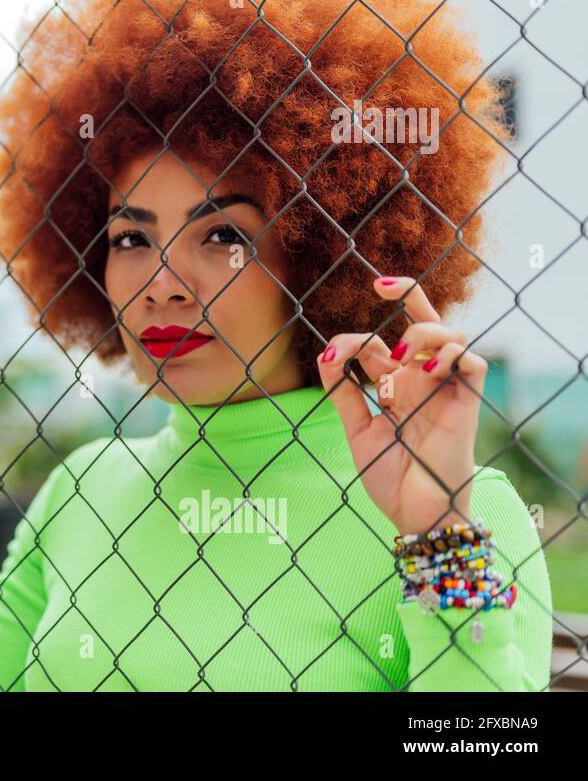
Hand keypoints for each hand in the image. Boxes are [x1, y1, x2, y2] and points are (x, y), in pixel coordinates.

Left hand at [314, 276, 486, 536]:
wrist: (414, 513)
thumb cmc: (389, 476)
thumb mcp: (357, 431)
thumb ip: (343, 395)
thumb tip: (325, 356)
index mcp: (393, 387)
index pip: (380, 344)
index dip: (354, 338)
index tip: (331, 354)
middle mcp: (420, 381)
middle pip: (425, 323)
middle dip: (409, 295)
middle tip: (381, 286)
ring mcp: (444, 389)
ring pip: (452, 334)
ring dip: (424, 330)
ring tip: (400, 354)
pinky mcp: (467, 404)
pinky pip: (475, 364)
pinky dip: (455, 355)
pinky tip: (429, 368)